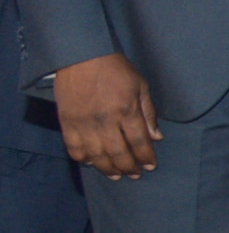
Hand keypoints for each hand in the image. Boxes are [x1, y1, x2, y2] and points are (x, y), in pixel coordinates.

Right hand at [53, 53, 158, 179]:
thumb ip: (149, 113)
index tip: (150, 166)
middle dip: (129, 167)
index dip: (145, 157)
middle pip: (118, 152)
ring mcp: (84, 123)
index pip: (139, 141)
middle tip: (135, 174)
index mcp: (126, 110)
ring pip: (96, 155)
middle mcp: (105, 120)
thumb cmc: (116, 70)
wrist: (82, 57)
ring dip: (108, 168)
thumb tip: (157, 137)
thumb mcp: (141, 86)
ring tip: (117, 175)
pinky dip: (83, 158)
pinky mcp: (67, 122)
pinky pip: (74, 147)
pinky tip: (92, 163)